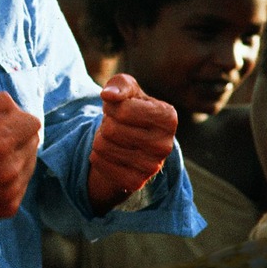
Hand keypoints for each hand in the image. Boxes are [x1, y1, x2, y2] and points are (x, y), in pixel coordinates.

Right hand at [0, 93, 40, 257]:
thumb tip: (20, 108)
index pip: (32, 122)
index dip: (14, 117)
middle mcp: (9, 172)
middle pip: (33, 141)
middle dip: (15, 135)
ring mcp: (10, 194)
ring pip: (30, 162)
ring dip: (14, 155)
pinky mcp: (8, 208)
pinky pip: (22, 182)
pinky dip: (9, 176)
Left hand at [86, 74, 177, 212]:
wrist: (128, 142)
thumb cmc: (129, 109)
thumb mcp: (126, 89)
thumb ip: (119, 85)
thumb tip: (109, 95)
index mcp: (168, 117)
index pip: (124, 110)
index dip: (112, 106)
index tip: (117, 108)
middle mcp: (165, 145)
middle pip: (112, 130)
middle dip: (106, 123)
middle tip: (115, 125)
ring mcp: (152, 167)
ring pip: (104, 146)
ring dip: (100, 139)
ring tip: (113, 139)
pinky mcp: (136, 182)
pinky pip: (100, 164)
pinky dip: (97, 156)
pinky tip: (111, 154)